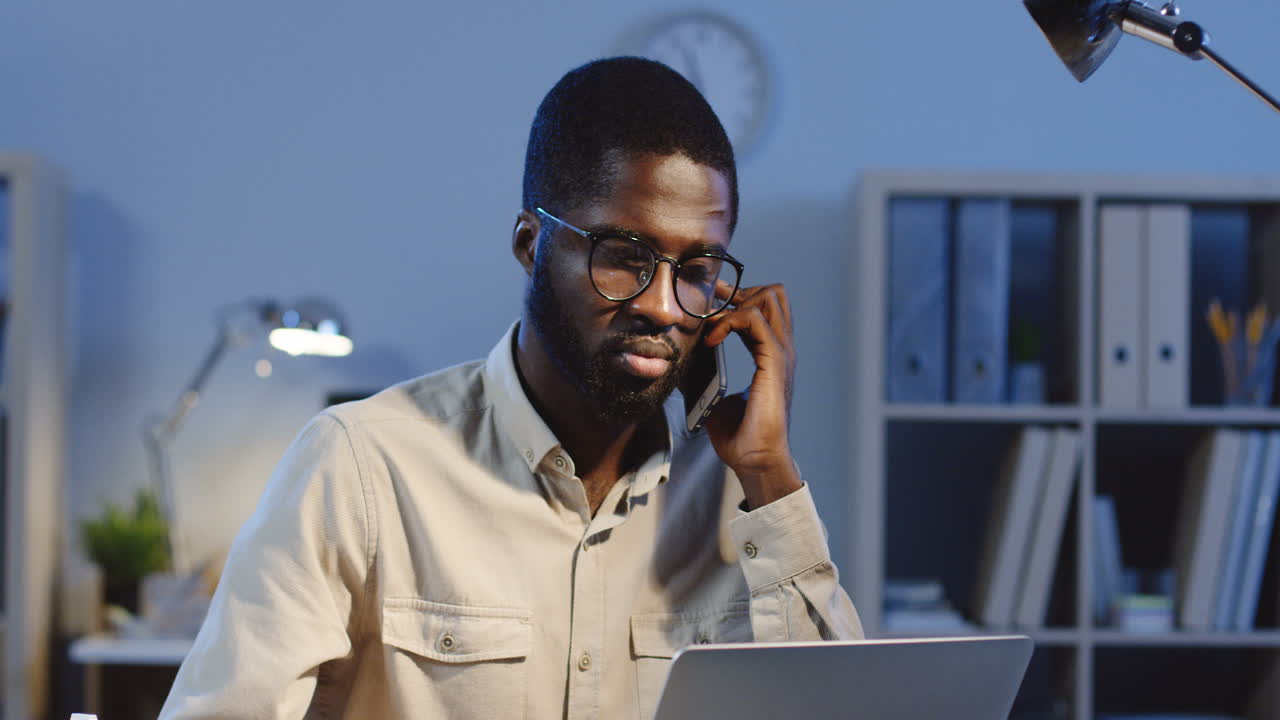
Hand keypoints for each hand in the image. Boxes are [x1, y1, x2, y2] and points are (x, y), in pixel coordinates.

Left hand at [701, 280, 801, 508]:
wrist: (755, 460)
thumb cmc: (740, 436)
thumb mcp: (715, 396)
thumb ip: (705, 374)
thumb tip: (682, 358)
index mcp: (771, 356)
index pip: (764, 308)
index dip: (736, 298)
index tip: (709, 301)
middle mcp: (780, 350)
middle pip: (774, 294)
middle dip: (739, 290)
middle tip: (712, 304)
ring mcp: (781, 354)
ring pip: (770, 298)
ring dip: (736, 301)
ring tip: (712, 321)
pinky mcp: (774, 362)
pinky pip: (755, 320)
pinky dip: (730, 320)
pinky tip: (712, 338)